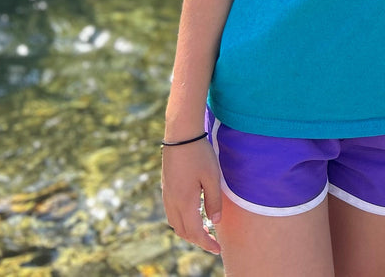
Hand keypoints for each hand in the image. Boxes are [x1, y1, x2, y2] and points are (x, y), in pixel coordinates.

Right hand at [161, 138, 223, 253]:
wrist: (181, 135)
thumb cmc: (199, 154)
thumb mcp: (213, 177)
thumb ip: (214, 201)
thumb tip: (215, 222)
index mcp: (185, 202)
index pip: (195, 232)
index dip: (206, 243)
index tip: (218, 249)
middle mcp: (172, 202)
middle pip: (183, 231)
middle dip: (198, 240)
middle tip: (213, 243)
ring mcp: (167, 195)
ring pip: (175, 224)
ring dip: (189, 232)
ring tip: (204, 232)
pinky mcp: (166, 188)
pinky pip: (172, 214)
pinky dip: (182, 222)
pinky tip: (193, 217)